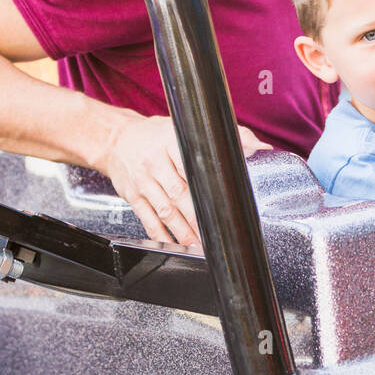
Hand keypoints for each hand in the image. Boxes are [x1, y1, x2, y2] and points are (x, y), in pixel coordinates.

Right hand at [100, 110, 271, 247]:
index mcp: (172, 142)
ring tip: (200, 246)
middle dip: (199, 218)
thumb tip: (258, 147)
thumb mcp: (186, 128)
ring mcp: (142, 181)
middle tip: (216, 235)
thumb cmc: (156, 135)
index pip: (194, 166)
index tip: (225, 204)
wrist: (115, 139)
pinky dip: (161, 235)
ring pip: (165, 211)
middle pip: (180, 193)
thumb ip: (226, 135)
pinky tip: (174, 245)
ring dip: (183, 232)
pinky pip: (147, 219)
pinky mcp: (132, 196)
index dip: (209, 188)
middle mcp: (155, 162)